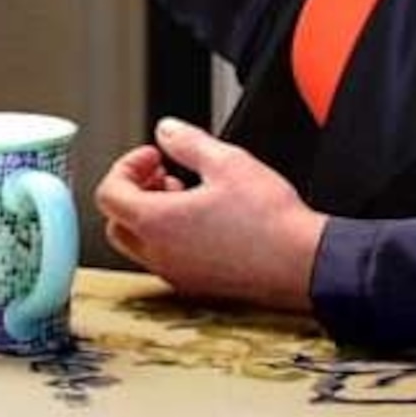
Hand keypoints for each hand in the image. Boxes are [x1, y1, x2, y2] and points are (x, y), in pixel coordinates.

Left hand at [94, 119, 327, 313]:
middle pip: (117, 221)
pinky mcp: (197, 285)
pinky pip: (166, 259)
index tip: (152, 156)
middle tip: (162, 174)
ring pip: (140, 244)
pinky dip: (170, 237)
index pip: (109, 194)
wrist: (306, 264)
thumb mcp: (228, 162)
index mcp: (157, 223)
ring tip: (187, 194)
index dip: (126, 167)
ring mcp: (177, 273)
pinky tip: (205, 220)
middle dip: (134, 192)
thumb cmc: (271, 221)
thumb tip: (167, 131)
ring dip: (152, 215)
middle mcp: (160, 254)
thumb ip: (188, 142)